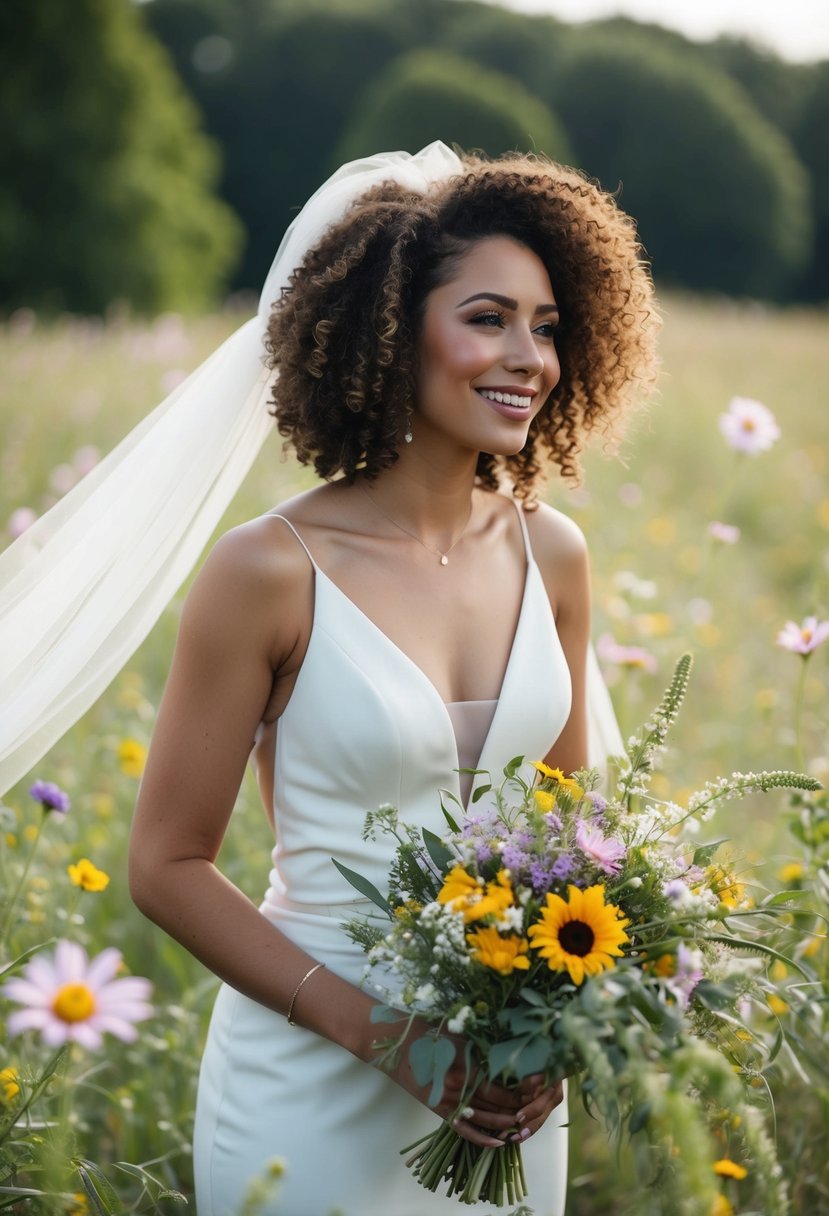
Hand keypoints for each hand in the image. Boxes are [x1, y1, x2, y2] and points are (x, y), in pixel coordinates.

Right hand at [383, 1020, 563, 1148]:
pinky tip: (498, 1143)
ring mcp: (450, 1103)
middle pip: (497, 1106)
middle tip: (534, 1109)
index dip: (521, 1094)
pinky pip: (465, 1131)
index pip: (502, 1089)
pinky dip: (482, 1139)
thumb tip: (512, 1061)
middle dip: (517, 1110)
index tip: (536, 1092)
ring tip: (522, 1125)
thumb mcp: (462, 1039)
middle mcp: (460, 1090)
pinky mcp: (441, 1112)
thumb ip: (484, 1052)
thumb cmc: (432, 1035)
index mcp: (467, 1069)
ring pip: (485, 1121)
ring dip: (505, 1126)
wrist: (400, 1047)